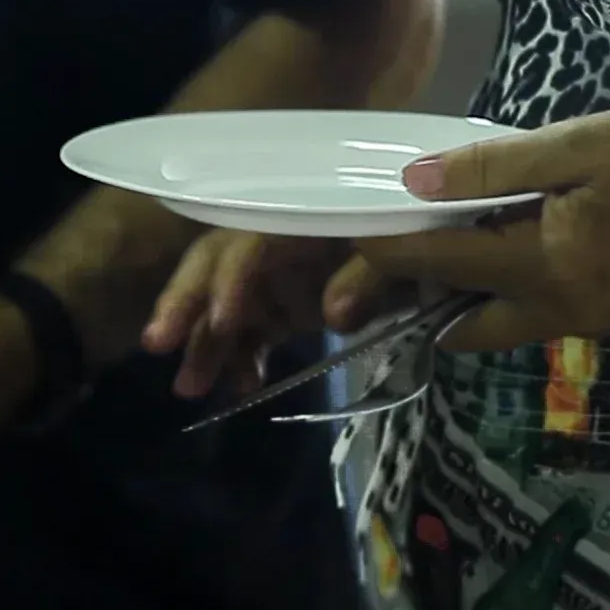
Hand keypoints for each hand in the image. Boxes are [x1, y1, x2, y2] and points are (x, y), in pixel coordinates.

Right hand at [142, 230, 408, 397]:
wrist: (453, 247)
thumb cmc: (427, 236)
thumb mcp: (407, 253)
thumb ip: (369, 276)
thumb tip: (333, 316)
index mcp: (302, 220)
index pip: (251, 242)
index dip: (232, 279)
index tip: (223, 321)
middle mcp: (276, 243)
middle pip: (215, 265)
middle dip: (184, 303)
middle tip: (156, 344)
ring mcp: (277, 277)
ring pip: (226, 304)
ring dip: (204, 344)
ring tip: (187, 390)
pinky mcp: (282, 306)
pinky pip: (250, 333)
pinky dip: (242, 359)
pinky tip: (242, 387)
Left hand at [354, 108, 609, 349]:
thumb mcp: (584, 146)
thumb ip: (494, 166)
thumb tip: (414, 181)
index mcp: (547, 265)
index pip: (434, 262)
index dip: (382, 248)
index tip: (348, 231)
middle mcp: (558, 310)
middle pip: (453, 322)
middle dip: (410, 298)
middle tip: (373, 274)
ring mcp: (583, 321)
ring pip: (490, 327)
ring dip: (452, 302)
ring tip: (420, 261)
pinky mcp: (601, 316)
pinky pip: (526, 317)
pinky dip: (493, 295)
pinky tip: (483, 256)